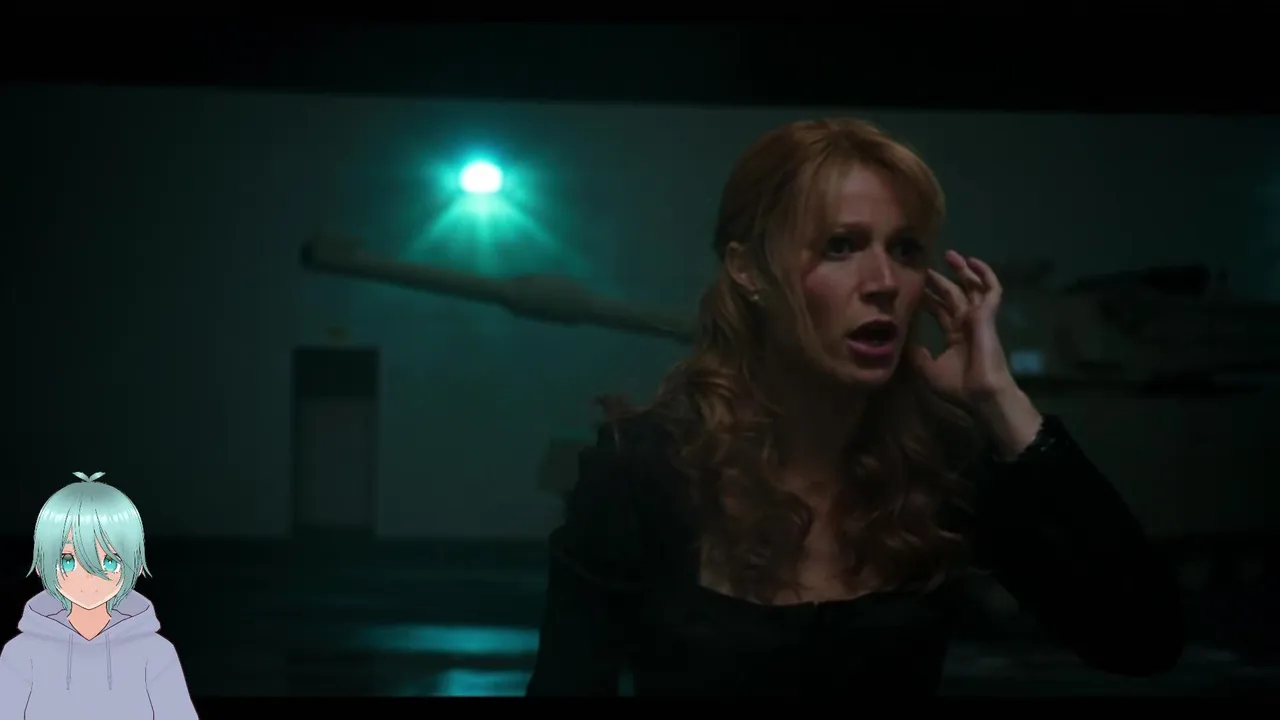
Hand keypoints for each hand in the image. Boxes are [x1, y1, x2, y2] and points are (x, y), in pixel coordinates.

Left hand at [910, 250, 1015, 403]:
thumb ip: (917, 353)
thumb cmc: (957, 385)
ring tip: (949, 254)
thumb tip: (904, 341)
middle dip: (939, 280)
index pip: (940, 310)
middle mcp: (966, 324)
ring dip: (962, 271)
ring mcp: (978, 318)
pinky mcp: (987, 315)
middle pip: (952, 295)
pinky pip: (991, 290)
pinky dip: (985, 275)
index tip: (913, 286)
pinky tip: (973, 262)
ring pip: (971, 287)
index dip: (928, 298)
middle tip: (924, 267)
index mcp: (954, 336)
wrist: (981, 394)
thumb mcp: (928, 369)